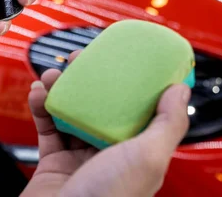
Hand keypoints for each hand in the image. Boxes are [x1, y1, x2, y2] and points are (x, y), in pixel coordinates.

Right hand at [22, 50, 190, 196]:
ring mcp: (81, 158)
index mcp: (137, 154)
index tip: (122, 60)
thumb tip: (181, 91)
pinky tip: (40, 93)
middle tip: (80, 59)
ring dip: (61, 88)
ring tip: (54, 74)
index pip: (138, 111)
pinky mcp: (54, 162)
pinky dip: (41, 106)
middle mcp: (110, 155)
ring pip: (72, 112)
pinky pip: (47, 126)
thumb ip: (168, 124)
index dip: (130, 82)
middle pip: (101, 107)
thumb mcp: (147, 158)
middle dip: (90, 79)